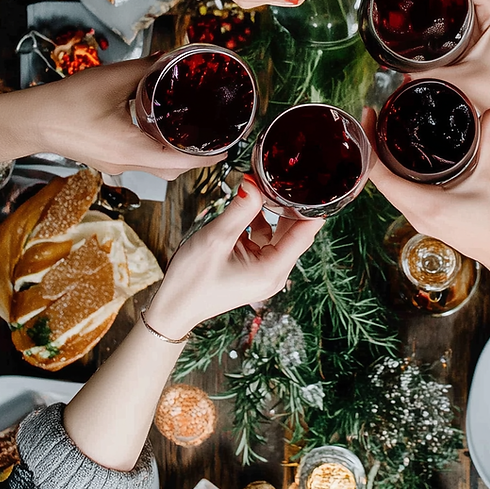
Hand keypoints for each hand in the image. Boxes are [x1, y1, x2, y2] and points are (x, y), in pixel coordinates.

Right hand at [20, 57, 226, 177]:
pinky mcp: (106, 159)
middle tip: (213, 138)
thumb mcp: (112, 79)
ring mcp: (115, 165)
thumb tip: (173, 56)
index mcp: (130, 148)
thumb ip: (147, 69)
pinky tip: (160, 131)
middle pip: (171, 170)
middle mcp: (125, 163)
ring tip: (191, 134)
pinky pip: (140, 161)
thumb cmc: (67, 101)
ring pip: (156, 168)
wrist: (31, 120)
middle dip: (195, 158)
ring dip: (176, 156)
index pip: (180, 162)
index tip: (226, 148)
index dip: (206, 157)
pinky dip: (157, 151)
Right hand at [146, 179, 323, 335]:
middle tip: (284, 180)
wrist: (173, 308)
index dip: (312, 209)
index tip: (316, 185)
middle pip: (294, 234)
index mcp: (271, 271)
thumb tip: (254, 182)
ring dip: (271, 214)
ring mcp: (264, 272)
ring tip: (262, 190)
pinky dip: (258, 225)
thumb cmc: (192, 280)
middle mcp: (273, 274)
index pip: (304, 235)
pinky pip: (264, 241)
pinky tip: (247, 210)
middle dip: (290, 207)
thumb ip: (240, 209)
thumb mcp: (216, 238)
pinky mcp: (253, 269)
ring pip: (278, 235)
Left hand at [368, 107, 489, 347]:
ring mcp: (421, 219)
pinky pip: (402, 194)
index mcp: (426, 206)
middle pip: (379, 179)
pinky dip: (396, 173)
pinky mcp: (428, 219)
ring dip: (382, 161)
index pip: (380, 176)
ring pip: (390, 187)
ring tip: (384, 131)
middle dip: (372, 147)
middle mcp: (417, 215)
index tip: (370, 116)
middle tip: (376, 116)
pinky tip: (402, 156)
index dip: (369, 144)